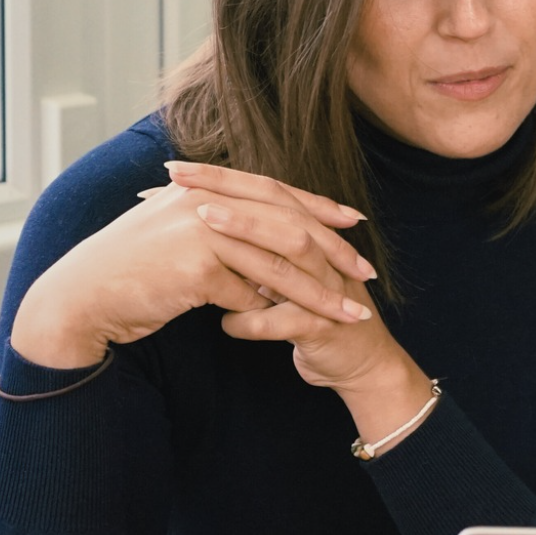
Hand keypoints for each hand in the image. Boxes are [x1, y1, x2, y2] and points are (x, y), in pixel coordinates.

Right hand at [10, 161, 374, 370]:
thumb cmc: (130, 270)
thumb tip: (272, 244)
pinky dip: (263, 313)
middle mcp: (205, 201)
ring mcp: (201, 232)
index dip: (319, 207)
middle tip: (367, 273)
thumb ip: (222, 227)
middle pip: (289, 225)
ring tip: (350, 314)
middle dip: (335, 252)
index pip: (276, 191)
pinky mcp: (197, 268)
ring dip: (319, 294)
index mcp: (205, 187)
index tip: (354, 223)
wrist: (80, 297)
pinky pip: (248, 295)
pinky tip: (277, 326)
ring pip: (279, 265)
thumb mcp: (177, 234)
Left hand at [161, 165, 437, 446]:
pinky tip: (224, 324)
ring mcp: (328, 289)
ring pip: (291, 255)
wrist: (360, 363)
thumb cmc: (310, 315)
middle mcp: (322, 256)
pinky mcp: (326, 327)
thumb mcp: (280, 276)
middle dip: (232, 194)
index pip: (266, 195)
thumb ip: (254, 250)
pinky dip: (253, 322)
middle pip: (281, 213)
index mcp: (309, 239)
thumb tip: (201, 221)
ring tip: (205, 223)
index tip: (175, 171)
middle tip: (183, 184)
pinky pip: (288, 321)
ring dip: (250, 235)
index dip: (223, 179)